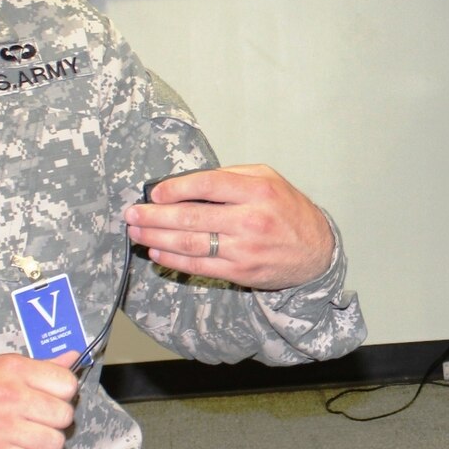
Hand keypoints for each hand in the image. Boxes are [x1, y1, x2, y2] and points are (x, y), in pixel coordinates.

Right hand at [0, 352, 81, 448]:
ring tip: (32, 437)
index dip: (63, 393)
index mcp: (15, 370)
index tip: (52, 397)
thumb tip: (75, 357)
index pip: (67, 384)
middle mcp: (12, 397)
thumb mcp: (1, 366)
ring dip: (46, 443)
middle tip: (40, 419)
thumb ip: (40, 365)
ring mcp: (4, 428)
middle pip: (64, 415)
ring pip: (55, 443)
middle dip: (56, 420)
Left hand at [123, 164, 334, 290]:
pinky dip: (173, 258)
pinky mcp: (240, 271)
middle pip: (192, 216)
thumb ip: (231, 176)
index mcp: (258, 191)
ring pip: (190, 243)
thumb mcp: (268, 180)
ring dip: (157, 237)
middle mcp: (251, 220)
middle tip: (132, 213)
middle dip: (155, 215)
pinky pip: (199, 265)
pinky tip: (157, 250)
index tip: (156, 191)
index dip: (176, 187)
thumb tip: (186, 182)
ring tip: (136, 231)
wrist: (316, 252)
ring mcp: (244, 249)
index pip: (208, 184)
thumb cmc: (288, 211)